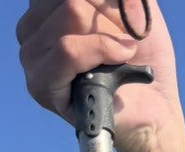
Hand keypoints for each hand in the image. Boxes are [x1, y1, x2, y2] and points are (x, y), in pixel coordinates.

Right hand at [16, 0, 184, 151]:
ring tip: (123, 56)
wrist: (154, 108)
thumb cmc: (142, 58)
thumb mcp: (131, 7)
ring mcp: (31, 56)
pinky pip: (68, 49)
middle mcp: (31, 27)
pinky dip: (101, 50)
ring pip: (70, 15)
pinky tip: (120, 60)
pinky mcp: (40, 83)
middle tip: (126, 43)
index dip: (103, 1)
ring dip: (109, 36)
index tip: (124, 16)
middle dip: (109, 17)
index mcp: (46, 6)